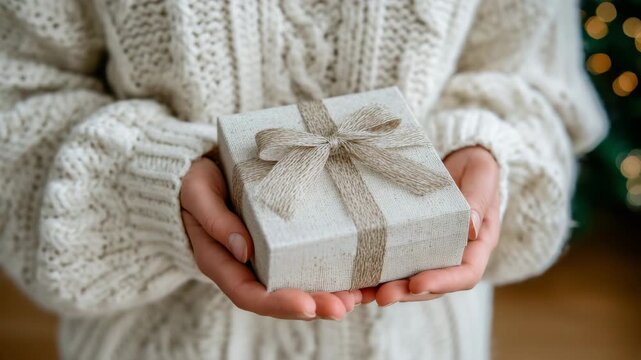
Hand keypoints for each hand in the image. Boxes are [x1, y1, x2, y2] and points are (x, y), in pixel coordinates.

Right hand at [180, 154, 364, 319]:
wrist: (203, 168)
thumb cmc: (197, 183)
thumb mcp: (199, 196)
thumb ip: (215, 222)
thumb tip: (244, 250)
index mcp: (222, 262)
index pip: (249, 294)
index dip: (278, 304)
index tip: (306, 306)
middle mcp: (247, 267)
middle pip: (281, 298)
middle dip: (314, 305)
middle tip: (343, 306)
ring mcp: (267, 256)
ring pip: (298, 285)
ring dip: (329, 293)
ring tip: (358, 297)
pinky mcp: (283, 241)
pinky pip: (306, 261)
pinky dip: (333, 270)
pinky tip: (358, 273)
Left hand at [374, 146, 500, 305]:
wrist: (460, 161)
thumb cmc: (477, 168)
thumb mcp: (481, 177)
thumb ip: (477, 199)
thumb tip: (471, 227)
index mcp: (478, 245)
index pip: (465, 273)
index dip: (442, 282)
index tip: (417, 283)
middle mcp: (454, 255)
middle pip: (433, 285)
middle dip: (408, 293)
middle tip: (383, 296)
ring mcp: (431, 253)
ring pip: (411, 280)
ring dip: (388, 289)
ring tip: (364, 294)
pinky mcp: (410, 245)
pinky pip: (395, 264)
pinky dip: (376, 274)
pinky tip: (356, 280)